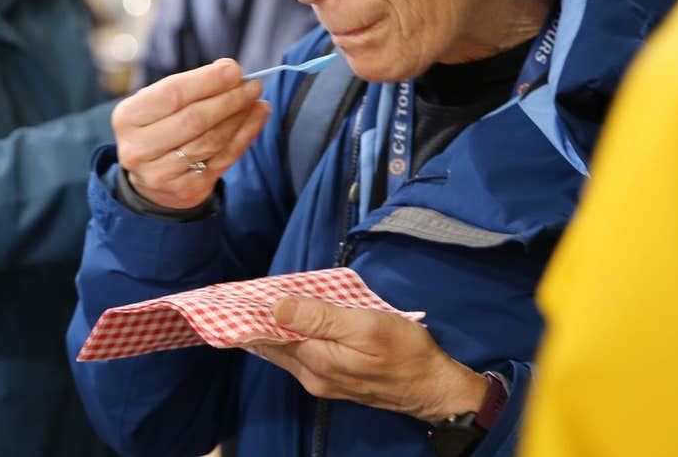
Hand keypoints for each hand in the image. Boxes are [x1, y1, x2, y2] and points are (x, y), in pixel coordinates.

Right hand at [114, 58, 270, 208]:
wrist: (151, 179)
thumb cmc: (159, 128)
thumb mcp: (158, 104)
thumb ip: (189, 86)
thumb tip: (229, 70)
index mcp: (127, 118)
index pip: (172, 94)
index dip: (206, 80)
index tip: (234, 69)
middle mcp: (139, 149)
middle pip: (194, 119)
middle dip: (229, 99)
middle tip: (252, 84)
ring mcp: (162, 174)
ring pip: (212, 140)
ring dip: (241, 116)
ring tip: (256, 99)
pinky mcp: (187, 189)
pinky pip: (224, 158)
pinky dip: (246, 135)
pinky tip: (258, 116)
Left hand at [252, 296, 488, 422]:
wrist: (433, 388)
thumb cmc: (405, 352)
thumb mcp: (366, 326)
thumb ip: (321, 317)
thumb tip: (276, 307)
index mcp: (316, 360)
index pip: (270, 334)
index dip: (256, 311)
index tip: (244, 288)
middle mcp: (311, 376)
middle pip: (274, 344)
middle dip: (263, 317)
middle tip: (255, 288)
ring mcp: (322, 381)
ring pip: (288, 349)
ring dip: (279, 326)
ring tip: (272, 297)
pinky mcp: (334, 381)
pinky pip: (304, 354)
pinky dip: (296, 335)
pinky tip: (299, 319)